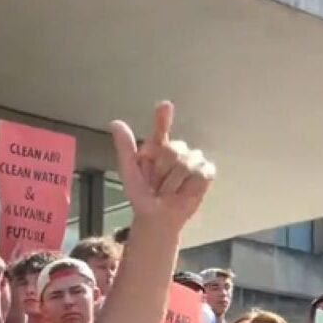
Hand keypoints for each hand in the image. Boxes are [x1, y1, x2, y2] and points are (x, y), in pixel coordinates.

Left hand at [110, 102, 214, 230]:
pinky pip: (200, 174)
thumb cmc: (143, 196)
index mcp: (157, 148)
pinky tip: (183, 192)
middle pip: (173, 150)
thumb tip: (116, 122)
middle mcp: (176, 150)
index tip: (165, 105)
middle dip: (161, 171)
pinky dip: (189, 187)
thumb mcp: (129, 172)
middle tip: (156, 186)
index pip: (161, 129)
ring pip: (186, 164)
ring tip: (168, 192)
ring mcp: (193, 160)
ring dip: (173, 183)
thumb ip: (125, 148)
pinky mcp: (205, 173)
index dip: (163, 118)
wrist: (156, 217)